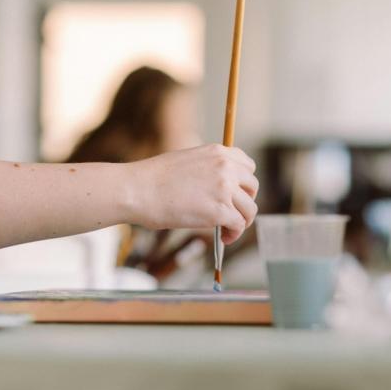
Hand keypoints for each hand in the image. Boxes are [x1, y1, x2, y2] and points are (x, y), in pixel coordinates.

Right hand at [126, 144, 258, 243]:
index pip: (248, 166)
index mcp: (218, 152)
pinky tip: (224, 237)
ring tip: (227, 230)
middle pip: (252, 187)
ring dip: (242, 221)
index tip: (237, 194)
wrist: (137, 190)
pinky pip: (239, 224)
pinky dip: (234, 233)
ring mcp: (225, 189)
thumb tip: (219, 189)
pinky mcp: (220, 211)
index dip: (243, 183)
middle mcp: (226, 168)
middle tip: (233, 214)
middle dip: (245, 202)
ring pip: (249, 209)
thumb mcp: (187, 161)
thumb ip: (208, 170)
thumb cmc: (153, 179)